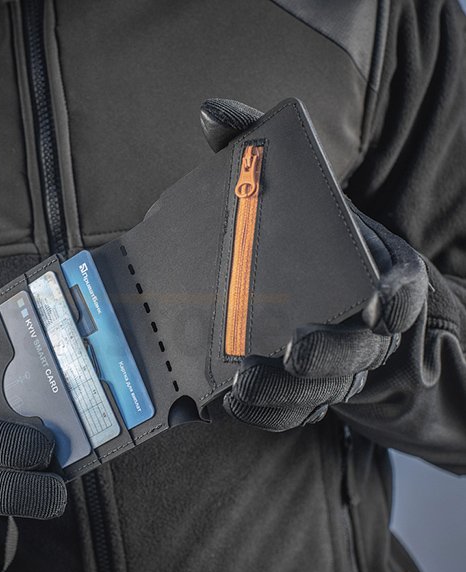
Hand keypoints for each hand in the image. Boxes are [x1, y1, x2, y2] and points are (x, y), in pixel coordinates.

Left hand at [200, 98, 428, 430]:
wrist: (317, 286)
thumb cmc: (307, 237)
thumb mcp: (295, 191)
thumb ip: (259, 150)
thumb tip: (210, 113)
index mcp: (377, 270)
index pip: (405, 284)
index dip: (399, 295)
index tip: (381, 301)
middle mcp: (366, 323)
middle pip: (361, 348)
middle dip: (330, 353)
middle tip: (292, 353)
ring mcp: (340, 363)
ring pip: (326, 389)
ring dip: (290, 393)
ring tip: (245, 387)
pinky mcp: (311, 389)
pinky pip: (298, 411)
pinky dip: (270, 413)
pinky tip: (233, 405)